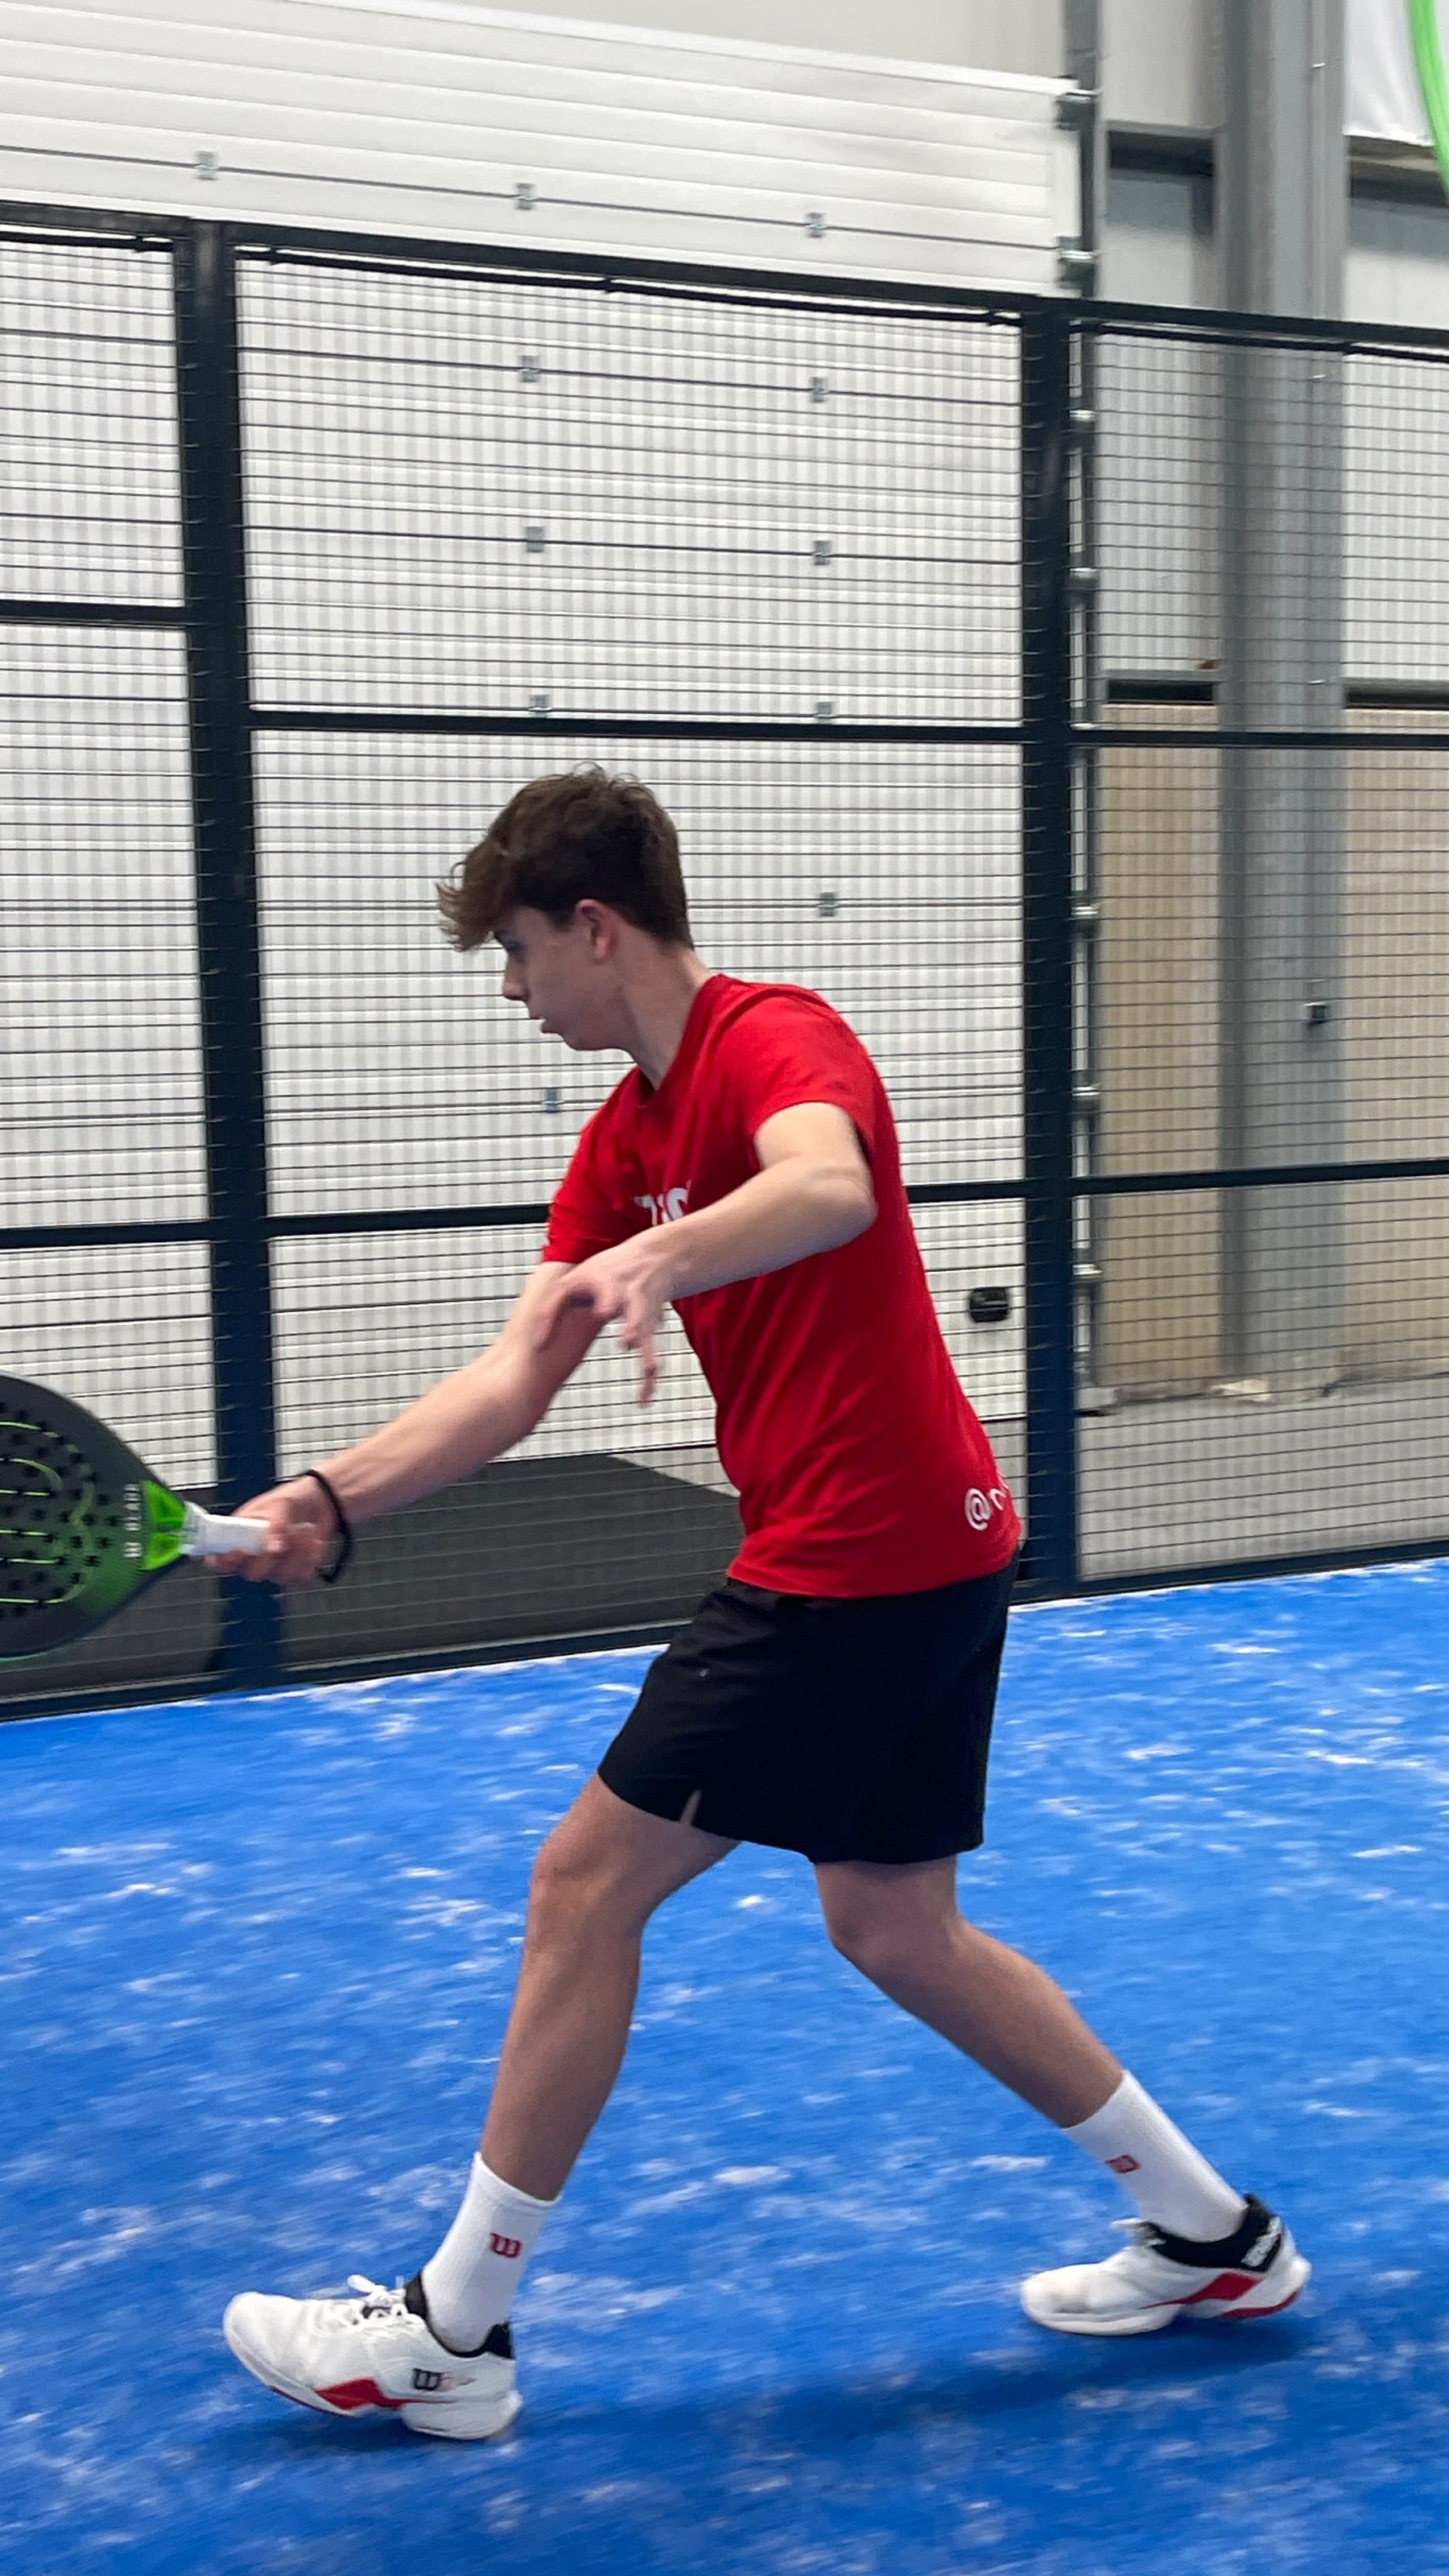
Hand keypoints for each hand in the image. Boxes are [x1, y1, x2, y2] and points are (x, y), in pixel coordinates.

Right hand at [208, 1478, 338, 1584]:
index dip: (224, 1560)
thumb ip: (273, 1527)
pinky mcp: (294, 1570)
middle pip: (251, 1573)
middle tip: (280, 1540)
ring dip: (296, 1553)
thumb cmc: (289, 1500)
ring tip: (302, 1530)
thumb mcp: (279, 1505)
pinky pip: (300, 1576)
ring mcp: (274, 1565)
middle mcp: (254, 1555)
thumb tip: (271, 1549)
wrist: (319, 1502)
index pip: (220, 1558)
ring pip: (279, 1575)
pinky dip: (310, 1557)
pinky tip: (312, 1541)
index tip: (238, 1550)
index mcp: (239, 1536)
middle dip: (268, 1557)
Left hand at [533, 1236, 673, 1403]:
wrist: (654, 1260)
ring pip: (650, 1340)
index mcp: (612, 1286)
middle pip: (637, 1315)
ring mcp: (645, 1318)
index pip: (609, 1293)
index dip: (608, 1301)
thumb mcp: (573, 1280)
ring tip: (644, 1379)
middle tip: (627, 1340)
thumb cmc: (606, 1271)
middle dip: (634, 1327)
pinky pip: (652, 1357)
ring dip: (647, 1358)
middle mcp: (632, 1302)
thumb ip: (550, 1309)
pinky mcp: (652, 1331)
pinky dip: (649, 1380)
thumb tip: (539, 1344)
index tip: (605, 1311)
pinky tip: (642, 1399)